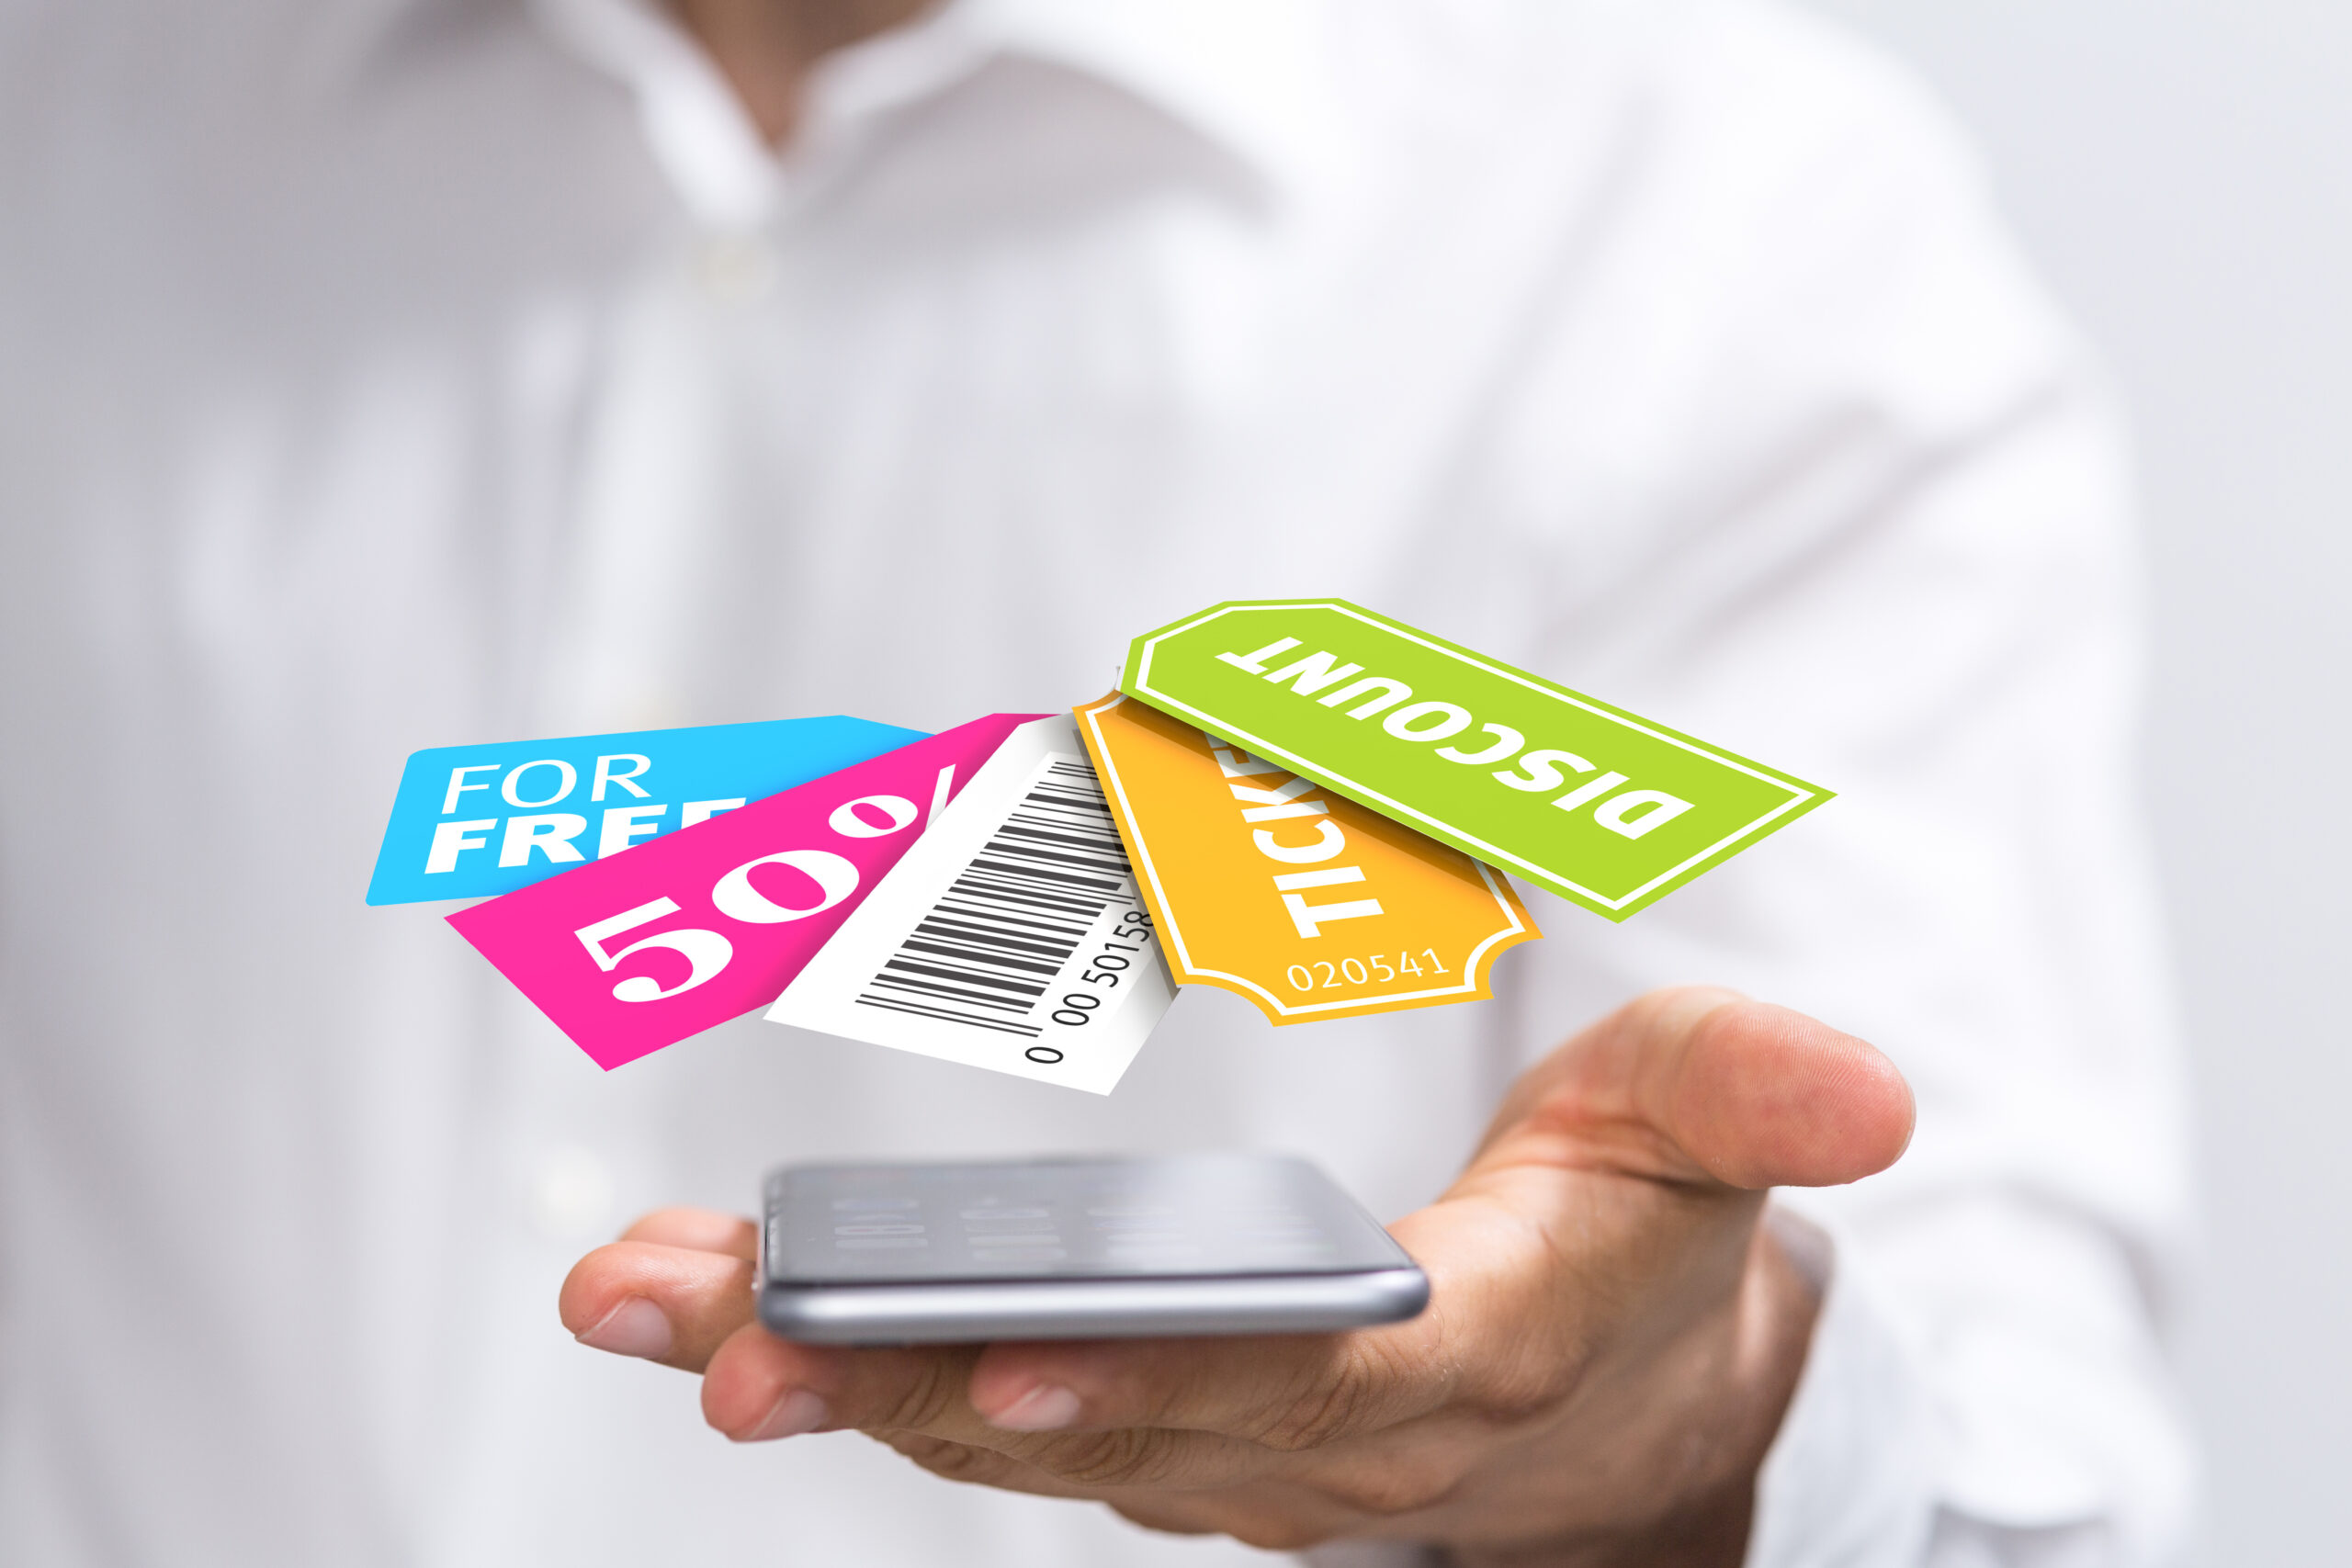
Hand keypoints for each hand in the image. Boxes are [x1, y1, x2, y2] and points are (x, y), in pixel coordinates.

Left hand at [559, 989, 1911, 1564]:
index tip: (1008, 1357)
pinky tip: (725, 1321)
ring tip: (656, 1314)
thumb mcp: (1709, 1140)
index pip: (1305, 1379)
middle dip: (903, 1384)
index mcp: (1465, 1352)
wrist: (1628, 1408)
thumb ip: (1755, 1099)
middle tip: (720, 1346)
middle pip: (1104, 1419)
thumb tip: (1869, 1097)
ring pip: (1015, 1436)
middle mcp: (1323, 1438)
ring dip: (834, 1381)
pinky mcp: (1163, 1445)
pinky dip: (861, 1376)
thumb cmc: (1640, 1242)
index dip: (1167, 1376)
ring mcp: (1228, 1460)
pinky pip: (999, 1424)